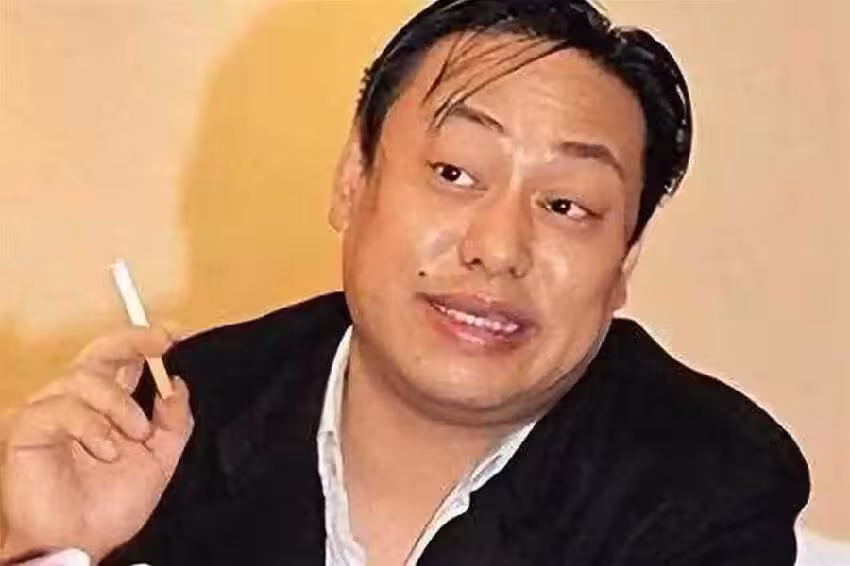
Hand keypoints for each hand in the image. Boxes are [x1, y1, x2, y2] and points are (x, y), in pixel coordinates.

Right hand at [0, 327, 193, 562]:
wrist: (81, 544)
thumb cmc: (110, 506)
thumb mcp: (159, 461)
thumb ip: (174, 423)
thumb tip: (177, 386)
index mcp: (108, 406)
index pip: (125, 360)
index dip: (148, 340)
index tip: (177, 332)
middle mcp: (77, 402)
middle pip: (100, 352)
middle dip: (134, 341)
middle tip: (162, 343)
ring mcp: (49, 413)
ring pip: (85, 380)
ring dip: (120, 406)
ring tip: (134, 437)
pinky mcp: (26, 429)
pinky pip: (61, 409)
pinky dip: (92, 427)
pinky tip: (106, 451)